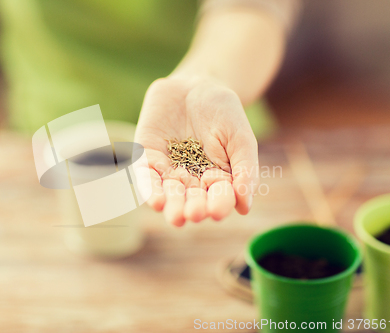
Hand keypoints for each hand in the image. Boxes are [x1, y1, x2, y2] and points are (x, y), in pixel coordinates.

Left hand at [135, 75, 258, 226]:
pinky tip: (154, 198)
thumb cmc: (224, 113)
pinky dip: (147, 186)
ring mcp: (167, 170)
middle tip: (193, 214)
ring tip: (172, 213)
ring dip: (168, 204)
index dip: (218, 205)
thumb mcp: (241, 136)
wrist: (197, 85)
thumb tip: (244, 207)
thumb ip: (245, 168)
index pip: (219, 198)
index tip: (218, 210)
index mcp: (216, 181)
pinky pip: (144, 175)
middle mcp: (190, 181)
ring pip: (166, 193)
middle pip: (190, 200)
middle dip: (191, 208)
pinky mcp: (146, 157)